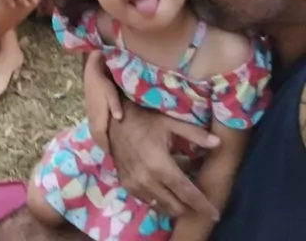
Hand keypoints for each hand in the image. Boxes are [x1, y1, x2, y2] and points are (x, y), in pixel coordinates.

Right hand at [84, 52, 122, 152]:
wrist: (92, 74)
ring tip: (108, 147)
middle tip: (112, 155)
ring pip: (95, 132)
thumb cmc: (103, 83)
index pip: (101, 137)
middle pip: (97, 137)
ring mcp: (90, 115)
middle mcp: (93, 119)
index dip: (107, 147)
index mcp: (98, 117)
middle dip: (103, 146)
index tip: (113, 156)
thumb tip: (119, 118)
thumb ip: (115, 106)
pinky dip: (99, 133)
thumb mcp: (111, 93)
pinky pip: (94, 127)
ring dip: (100, 140)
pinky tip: (104, 133)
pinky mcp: (90, 111)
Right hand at [109, 102, 220, 218]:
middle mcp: (147, 179)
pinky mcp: (126, 184)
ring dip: (174, 206)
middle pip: (175, 205)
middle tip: (200, 203)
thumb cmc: (144, 118)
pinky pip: (147, 201)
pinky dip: (159, 201)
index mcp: (161, 165)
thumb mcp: (169, 122)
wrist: (113, 119)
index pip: (187, 192)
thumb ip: (194, 134)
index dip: (202, 204)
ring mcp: (135, 184)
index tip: (215, 213)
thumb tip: (218, 143)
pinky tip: (165, 193)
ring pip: (160, 206)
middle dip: (190, 208)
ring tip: (184, 199)